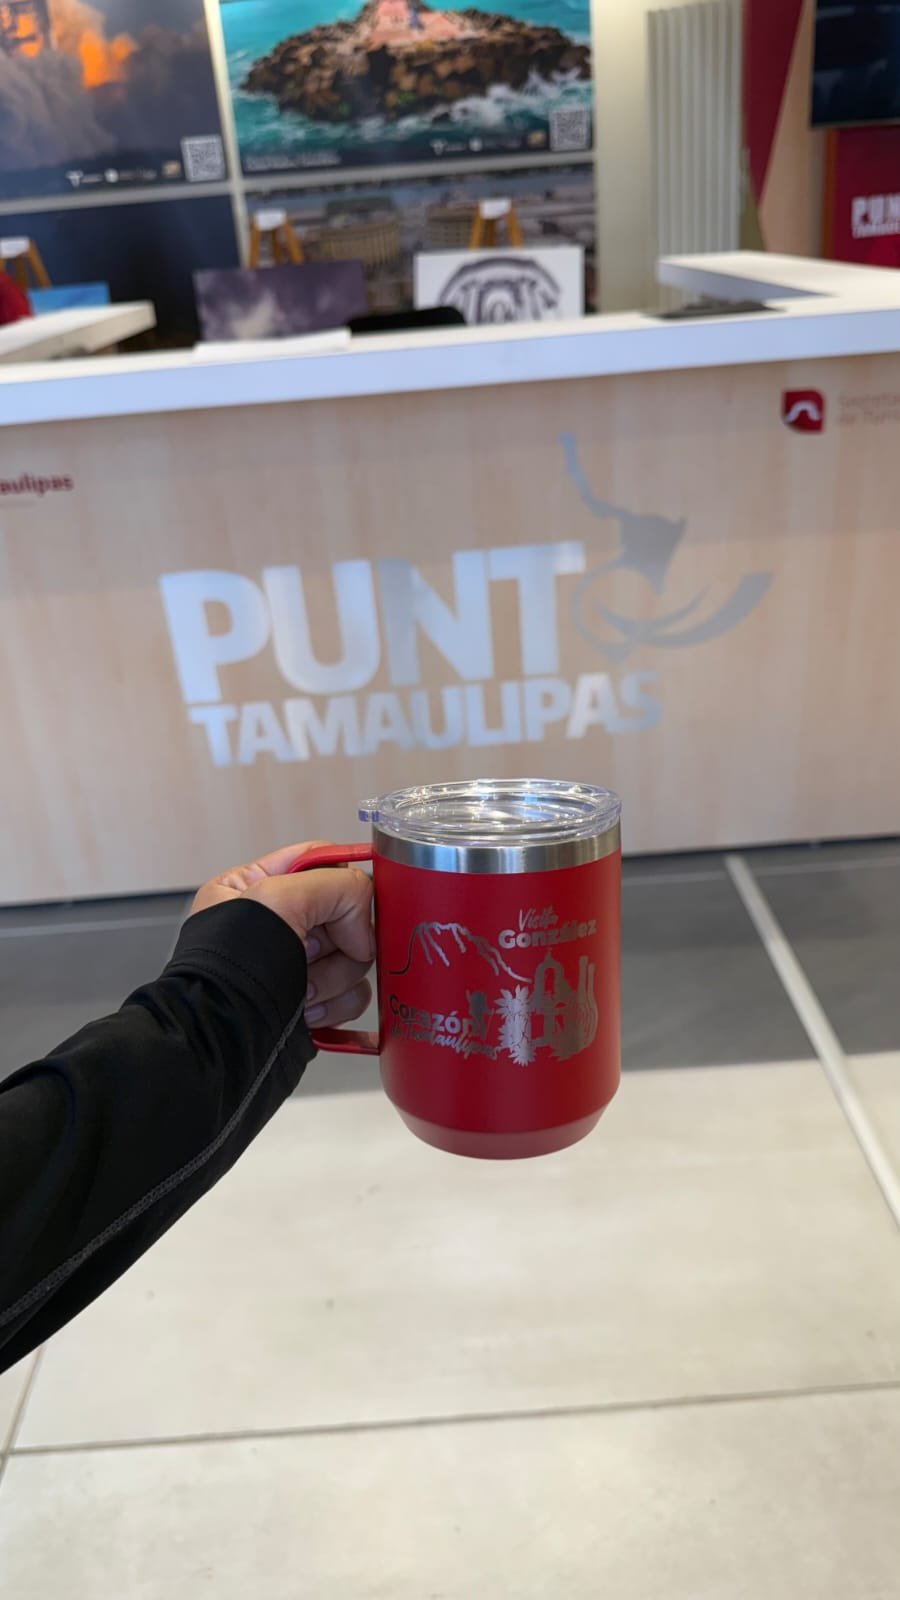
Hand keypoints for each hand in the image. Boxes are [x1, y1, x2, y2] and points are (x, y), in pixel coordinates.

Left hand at [192, 842, 373, 1029]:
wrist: (221, 1047)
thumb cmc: (226, 976)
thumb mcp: (276, 901)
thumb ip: (334, 886)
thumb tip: (364, 918)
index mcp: (254, 887)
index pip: (320, 862)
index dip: (343, 882)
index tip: (350, 907)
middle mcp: (277, 923)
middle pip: (346, 913)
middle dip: (339, 940)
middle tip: (308, 955)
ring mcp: (296, 964)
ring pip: (355, 956)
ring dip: (335, 977)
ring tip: (301, 991)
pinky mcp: (313, 1000)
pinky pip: (354, 992)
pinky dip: (338, 1005)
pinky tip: (307, 1013)